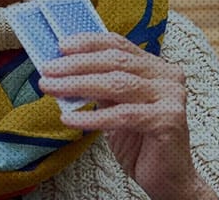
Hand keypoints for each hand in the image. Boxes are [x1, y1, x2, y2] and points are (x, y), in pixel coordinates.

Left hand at [38, 32, 216, 199]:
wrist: (167, 177)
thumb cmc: (139, 141)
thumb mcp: (115, 106)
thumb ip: (99, 86)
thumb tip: (62, 70)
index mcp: (156, 67)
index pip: (119, 45)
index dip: (88, 43)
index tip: (60, 46)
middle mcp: (167, 77)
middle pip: (115, 61)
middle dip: (76, 64)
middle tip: (47, 69)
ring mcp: (171, 97)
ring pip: (117, 84)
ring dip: (78, 85)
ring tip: (51, 87)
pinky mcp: (169, 120)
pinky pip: (122, 115)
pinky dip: (92, 117)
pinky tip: (69, 118)